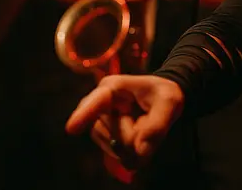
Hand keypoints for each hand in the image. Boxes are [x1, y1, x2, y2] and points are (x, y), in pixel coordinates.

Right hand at [66, 74, 183, 168]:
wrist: (162, 100)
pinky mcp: (105, 137)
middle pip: (108, 132)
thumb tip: (140, 149)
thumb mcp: (169, 102)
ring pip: (111, 145)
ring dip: (133, 144)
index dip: (83, 115)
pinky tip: (141, 140)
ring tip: (146, 127)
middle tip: (151, 120)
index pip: (95, 102)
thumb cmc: (163, 94)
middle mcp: (100, 105)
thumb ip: (157, 125)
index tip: (72, 129)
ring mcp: (100, 122)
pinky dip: (131, 152)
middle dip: (132, 135)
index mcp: (112, 88)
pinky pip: (116, 153)